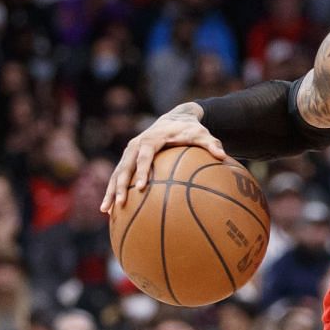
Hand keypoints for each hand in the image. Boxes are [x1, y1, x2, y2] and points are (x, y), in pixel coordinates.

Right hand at [102, 104, 225, 214]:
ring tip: (106, 210)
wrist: (175, 118)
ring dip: (111, 191)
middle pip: (124, 167)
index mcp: (151, 139)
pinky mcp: (128, 158)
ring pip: (117, 173)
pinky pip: (119, 176)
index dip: (140, 171)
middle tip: (119, 203)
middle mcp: (136, 145)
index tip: (139, 188)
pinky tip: (111, 209)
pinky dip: (113, 190)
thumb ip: (211, 143)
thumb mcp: (202, 134)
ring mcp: (130, 152)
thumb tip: (223, 155)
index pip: (144, 156)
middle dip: (119, 186)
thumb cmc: (190, 129)